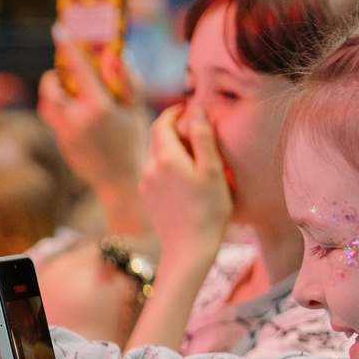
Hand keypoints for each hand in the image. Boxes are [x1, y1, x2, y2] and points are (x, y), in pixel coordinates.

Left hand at [39, 44, 150, 228]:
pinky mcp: (62, 145)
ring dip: (53, 95)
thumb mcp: (137, 109)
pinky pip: (54, 121)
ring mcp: (66, 134)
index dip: (68, 48)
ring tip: (69, 93)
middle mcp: (78, 120)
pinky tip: (78, 115)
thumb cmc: (133, 141)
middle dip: (54, 78)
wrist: (121, 180)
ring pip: (47, 106)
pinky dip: (61, 112)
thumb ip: (127, 80)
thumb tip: (114, 55)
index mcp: (99, 107)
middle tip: (64, 74)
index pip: (79, 70)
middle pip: (51, 89)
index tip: (59, 30)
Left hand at [141, 104, 230, 266]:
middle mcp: (149, 169)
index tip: (189, 108)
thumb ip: (203, 137)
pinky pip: (156, 172)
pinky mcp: (148, 199)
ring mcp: (146, 185)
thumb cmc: (208, 211)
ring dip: (172, 148)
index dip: (175, 112)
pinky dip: (169, 165)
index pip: (162, 123)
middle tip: (197, 128)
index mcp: (165, 158)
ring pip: (157, 156)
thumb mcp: (212, 170)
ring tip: (195, 153)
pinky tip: (186, 176)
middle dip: (175, 129)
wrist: (188, 250)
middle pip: (158, 139)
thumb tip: (195, 111)